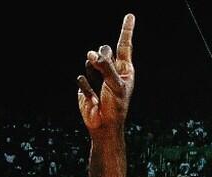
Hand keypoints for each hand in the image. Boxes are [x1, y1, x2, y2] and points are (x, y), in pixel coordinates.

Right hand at [77, 14, 134, 132]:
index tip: (130, 15)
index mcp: (125, 70)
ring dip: (93, 74)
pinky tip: (92, 98)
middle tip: (104, 73)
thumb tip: (92, 54)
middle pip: (104, 50)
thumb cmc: (116, 107)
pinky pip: (81, 77)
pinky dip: (86, 87)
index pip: (125, 46)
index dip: (126, 30)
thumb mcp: (116, 85)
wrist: (104, 125)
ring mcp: (98, 76)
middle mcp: (112, 70)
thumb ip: (106, 66)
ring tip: (100, 89)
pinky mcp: (86, 84)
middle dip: (102, 58)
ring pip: (90, 62)